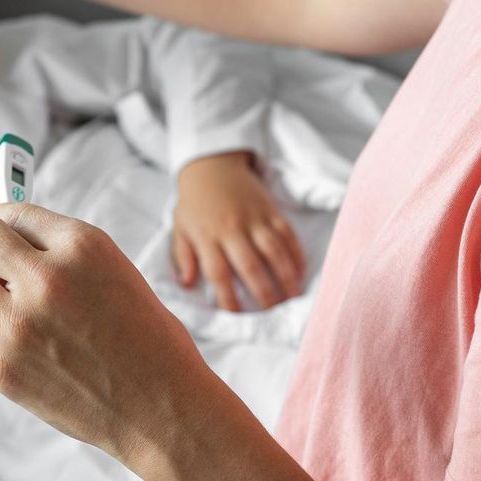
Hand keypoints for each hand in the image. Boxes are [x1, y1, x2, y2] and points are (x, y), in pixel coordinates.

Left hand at [0, 204, 217, 470]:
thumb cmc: (146, 338)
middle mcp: (46, 277)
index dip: (9, 224)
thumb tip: (10, 236)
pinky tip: (7, 333)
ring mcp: (19, 323)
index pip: (12, 210)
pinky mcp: (1, 365)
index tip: (7, 236)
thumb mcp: (112, 268)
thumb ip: (59, 249)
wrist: (162, 409)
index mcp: (81, 245)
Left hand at [173, 151, 304, 310]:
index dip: (228, 298)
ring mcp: (254, 218)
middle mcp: (231, 228)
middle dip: (265, 294)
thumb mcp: (180, 227)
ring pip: (274, 251)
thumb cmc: (194, 202)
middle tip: (275, 314)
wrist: (212, 164)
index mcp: (207, 236)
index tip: (238, 316)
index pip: (218, 273)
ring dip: (287, 277)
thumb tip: (187, 283)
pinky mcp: (270, 209)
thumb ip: (183, 255)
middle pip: (251, 266)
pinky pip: (287, 234)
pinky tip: (300, 273)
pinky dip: (296, 254)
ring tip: (294, 299)